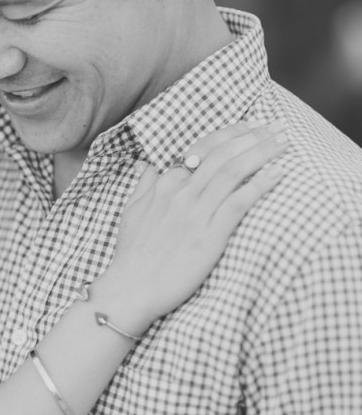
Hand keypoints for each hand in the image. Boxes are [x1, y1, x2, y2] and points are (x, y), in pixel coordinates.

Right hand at [94, 120, 287, 331]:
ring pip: (233, 171)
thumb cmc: (131, 255)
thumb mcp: (131, 213)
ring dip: (262, 152)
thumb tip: (145, 165)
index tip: (251, 127)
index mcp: (164, 185)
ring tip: (285, 142)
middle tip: (278, 125)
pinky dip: (261, 185)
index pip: (201, 149)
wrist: (130, 288)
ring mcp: (194, 213)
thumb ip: (143, 186)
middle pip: (222, 154)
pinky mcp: (209, 235)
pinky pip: (239, 202)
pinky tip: (279, 173)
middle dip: (254, 136)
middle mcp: (180, 193)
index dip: (230, 135)